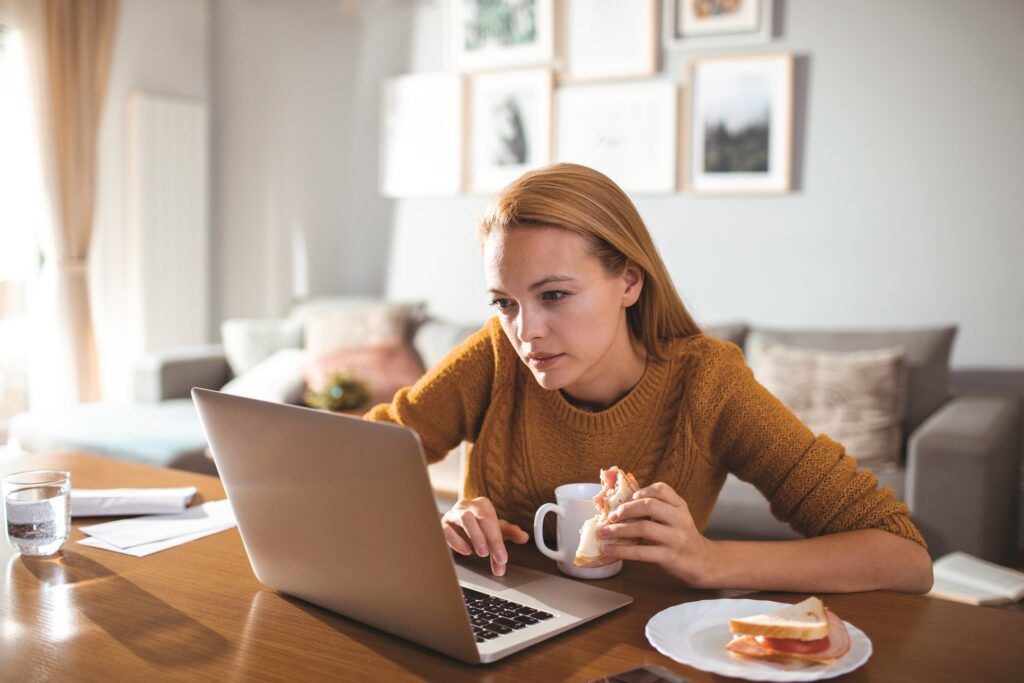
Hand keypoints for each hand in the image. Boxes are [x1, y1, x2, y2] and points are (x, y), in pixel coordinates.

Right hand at [441, 496, 529, 576]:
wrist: (455, 524)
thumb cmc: (478, 526)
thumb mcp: (495, 529)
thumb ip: (510, 533)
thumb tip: (524, 537)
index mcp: (483, 505)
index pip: (492, 522)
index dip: (498, 541)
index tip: (502, 558)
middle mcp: (468, 506)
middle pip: (481, 519)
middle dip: (489, 539)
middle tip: (494, 557)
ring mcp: (454, 514)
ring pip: (465, 519)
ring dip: (475, 537)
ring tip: (481, 552)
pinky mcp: (442, 524)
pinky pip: (447, 530)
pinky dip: (456, 541)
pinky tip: (465, 551)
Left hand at [598, 482, 717, 586]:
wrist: (705, 563)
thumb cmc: (684, 539)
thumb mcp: (677, 519)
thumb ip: (658, 510)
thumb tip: (622, 506)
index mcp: (680, 506)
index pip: (661, 489)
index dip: (641, 491)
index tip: (628, 498)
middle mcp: (680, 519)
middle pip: (650, 506)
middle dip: (626, 509)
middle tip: (611, 516)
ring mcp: (676, 538)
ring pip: (644, 528)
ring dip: (619, 530)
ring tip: (604, 532)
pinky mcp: (670, 557)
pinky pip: (642, 552)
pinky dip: (622, 550)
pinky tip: (610, 549)